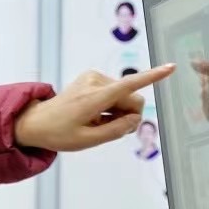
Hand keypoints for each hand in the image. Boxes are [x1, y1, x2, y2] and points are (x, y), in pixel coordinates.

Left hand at [12, 65, 174, 152]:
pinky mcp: (93, 77)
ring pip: (125, 96)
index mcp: (93, 98)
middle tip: (109, 129)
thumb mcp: (87, 141)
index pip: (128, 85)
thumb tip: (136, 118)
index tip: (171, 67)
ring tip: (96, 121)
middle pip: (133, 98)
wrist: (36, 121)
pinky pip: (116, 92)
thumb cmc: (59, 133)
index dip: (152, 77)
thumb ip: (115, 130)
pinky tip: (95, 113)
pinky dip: (111, 105)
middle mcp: (95, 82)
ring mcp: (94, 77)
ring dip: (118, 111)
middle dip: (128, 115)